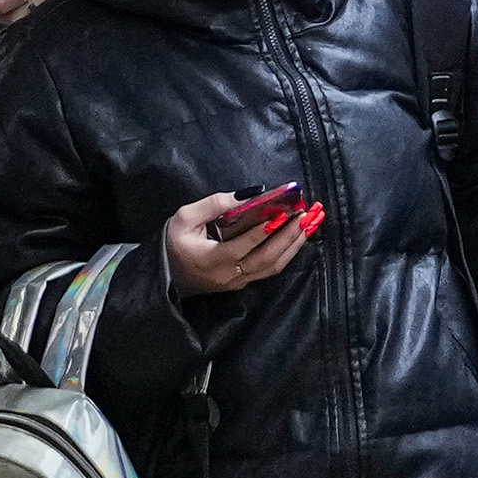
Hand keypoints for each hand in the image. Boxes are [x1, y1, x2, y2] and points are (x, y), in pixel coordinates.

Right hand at [160, 187, 309, 295]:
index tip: (283, 212)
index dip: (264, 230)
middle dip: (289, 236)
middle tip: (306, 215)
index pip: (243, 245)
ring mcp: (238, 281)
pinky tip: (299, 237)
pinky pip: (270, 269)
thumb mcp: (184, 218)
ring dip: (294, 245)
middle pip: (266, 259)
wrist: (167, 274)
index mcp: (211, 259)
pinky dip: (287, 253)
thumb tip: (246, 195)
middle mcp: (228, 275)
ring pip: (273, 266)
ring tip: (310, 224)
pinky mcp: (244, 282)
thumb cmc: (174, 243)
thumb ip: (213, 205)